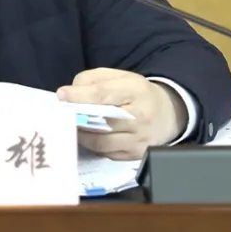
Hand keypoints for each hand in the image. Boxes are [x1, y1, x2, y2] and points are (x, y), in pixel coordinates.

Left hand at [56, 68, 185, 160]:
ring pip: (101, 142)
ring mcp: (139, 140)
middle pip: (101, 121)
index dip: (79, 96)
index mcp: (136, 91)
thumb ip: (93, 79)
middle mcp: (140, 117)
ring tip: (72, 127)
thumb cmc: (138, 93)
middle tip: (62, 115)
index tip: (62, 95)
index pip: (103, 94)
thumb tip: (70, 93)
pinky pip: (107, 154)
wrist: (168, 114)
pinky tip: (87, 137)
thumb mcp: (120, 77)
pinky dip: (93, 146)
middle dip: (77, 118)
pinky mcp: (136, 155)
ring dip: (82, 136)